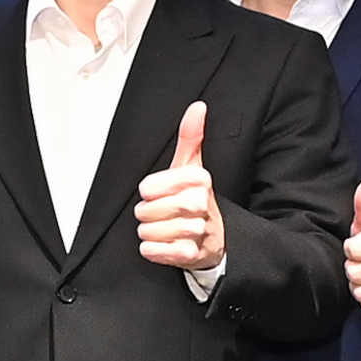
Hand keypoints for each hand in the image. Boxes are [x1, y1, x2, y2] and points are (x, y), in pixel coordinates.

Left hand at [127, 99, 220, 273]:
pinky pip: (156, 251)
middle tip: (160, 214)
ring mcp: (198, 230)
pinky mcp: (192, 255)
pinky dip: (153, 250)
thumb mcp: (191, 166)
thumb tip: (198, 106)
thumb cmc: (194, 198)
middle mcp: (201, 203)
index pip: (147, 187)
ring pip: (149, 232)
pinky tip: (163, 245)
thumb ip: (191, 136)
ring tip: (164, 229)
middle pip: (146, 210)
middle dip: (146, 214)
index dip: (148, 193)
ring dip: (150, 233)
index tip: (160, 193)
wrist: (214, 239)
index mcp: (199, 178)